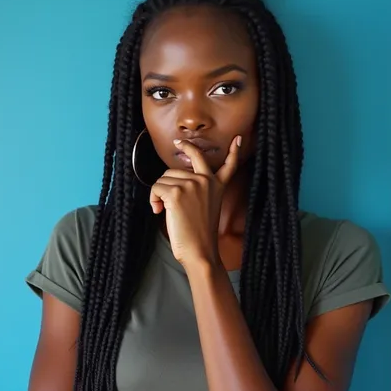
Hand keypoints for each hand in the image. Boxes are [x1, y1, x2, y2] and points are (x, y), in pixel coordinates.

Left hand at [150, 136, 241, 269]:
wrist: (199, 252)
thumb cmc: (198, 235)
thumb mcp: (204, 207)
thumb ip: (196, 190)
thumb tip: (174, 179)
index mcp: (218, 186)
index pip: (229, 165)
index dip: (234, 151)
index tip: (237, 138)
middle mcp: (207, 181)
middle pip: (187, 160)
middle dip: (183, 147)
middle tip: (177, 143)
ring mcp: (192, 184)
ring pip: (165, 178)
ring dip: (159, 193)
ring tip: (164, 209)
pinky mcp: (177, 192)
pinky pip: (156, 188)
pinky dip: (153, 199)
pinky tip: (159, 211)